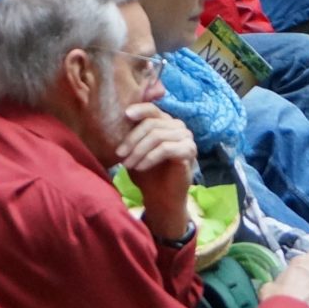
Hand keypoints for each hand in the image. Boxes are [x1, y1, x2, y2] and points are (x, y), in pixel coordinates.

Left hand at [115, 102, 199, 237]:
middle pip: (151, 124)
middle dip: (132, 139)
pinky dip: (149, 158)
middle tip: (119, 154)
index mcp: (166, 121)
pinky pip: (165, 149)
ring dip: (138, 151)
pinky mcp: (189, 151)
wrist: (160, 197)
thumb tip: (120, 114)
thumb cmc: (146, 172)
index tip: (125, 115)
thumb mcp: (135, 150)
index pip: (152, 109)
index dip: (139, 110)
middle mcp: (178, 126)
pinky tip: (140, 167)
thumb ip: (131, 132)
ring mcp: (186, 138)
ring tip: (127, 164)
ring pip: (157, 136)